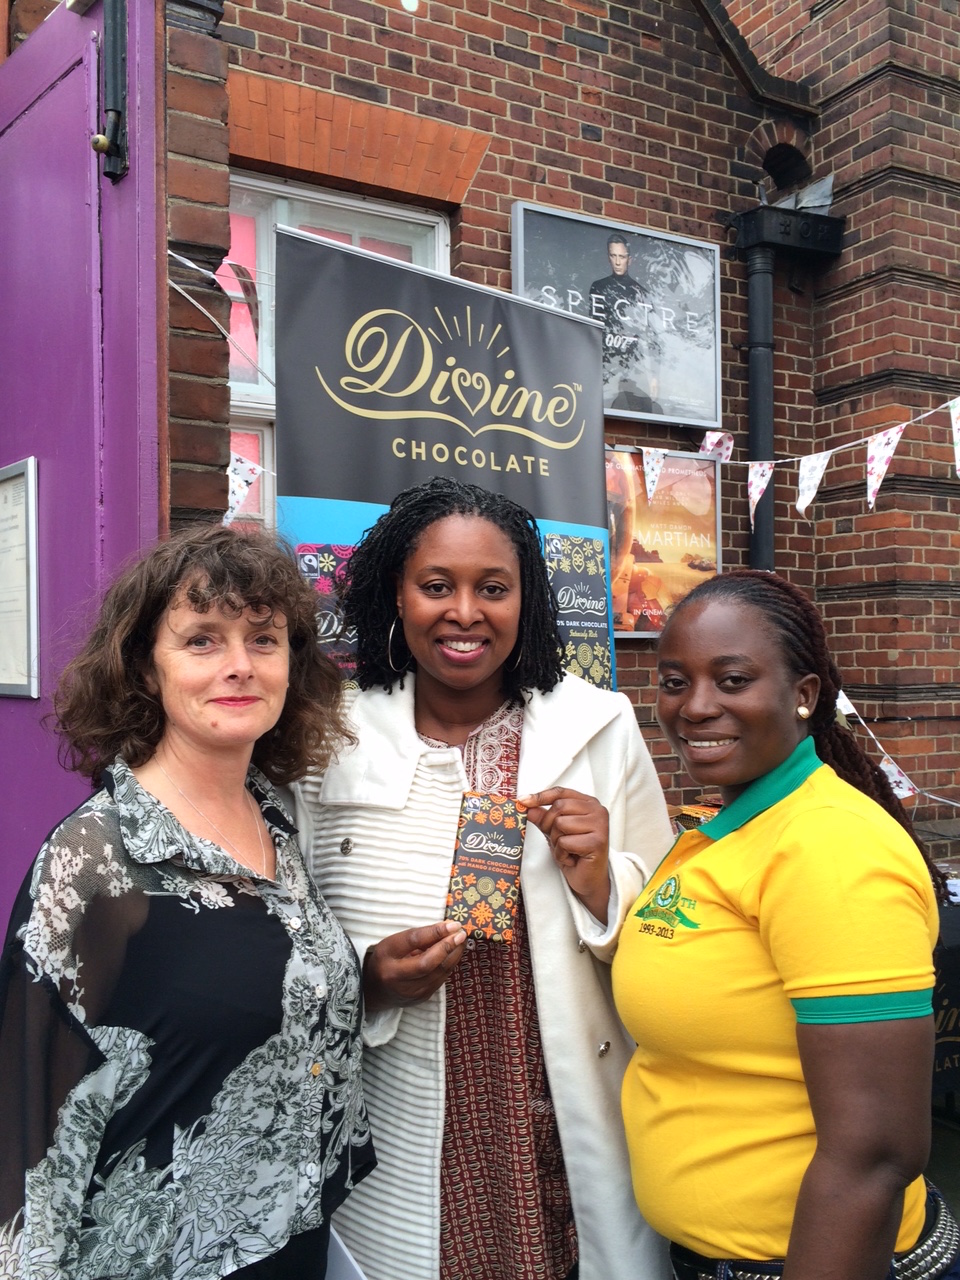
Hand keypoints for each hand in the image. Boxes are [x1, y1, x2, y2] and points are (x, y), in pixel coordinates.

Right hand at [363, 921, 467, 1011]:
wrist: (376, 990)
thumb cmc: (387, 958)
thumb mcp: (394, 942)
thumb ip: (418, 936)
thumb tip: (447, 928)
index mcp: (386, 955)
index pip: (412, 941)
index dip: (435, 932)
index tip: (452, 924)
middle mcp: (395, 976)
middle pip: (427, 962)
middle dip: (447, 946)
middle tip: (461, 933)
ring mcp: (410, 991)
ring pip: (438, 972)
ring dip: (454, 954)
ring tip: (461, 940)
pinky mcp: (421, 997)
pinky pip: (441, 979)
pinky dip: (450, 964)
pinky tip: (455, 953)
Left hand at [520, 787, 610, 922]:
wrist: (589, 879)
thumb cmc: (574, 853)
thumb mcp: (554, 831)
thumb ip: (542, 816)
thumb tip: (526, 805)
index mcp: (588, 803)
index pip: (561, 792)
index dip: (540, 796)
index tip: (523, 801)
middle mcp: (597, 810)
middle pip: (559, 807)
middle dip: (549, 825)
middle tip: (556, 840)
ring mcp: (600, 825)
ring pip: (560, 824)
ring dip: (556, 842)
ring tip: (567, 850)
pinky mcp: (597, 842)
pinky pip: (565, 842)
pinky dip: (562, 853)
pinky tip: (572, 859)